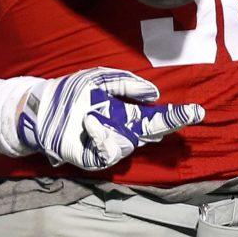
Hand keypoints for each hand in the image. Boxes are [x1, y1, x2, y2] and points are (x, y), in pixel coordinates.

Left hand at [17, 67, 204, 170]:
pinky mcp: (93, 157)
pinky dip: (102, 138)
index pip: (157, 117)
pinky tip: (90, 124)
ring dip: (117, 128)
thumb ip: (126, 84)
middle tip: (191, 113)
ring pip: (130, 142)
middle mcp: (122, 131)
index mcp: (126, 113)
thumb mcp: (98, 79)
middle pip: (152, 132)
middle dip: (170, 123)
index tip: (197, 111)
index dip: (177, 116)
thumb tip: (154, 94)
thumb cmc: (70, 93)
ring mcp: (108, 145)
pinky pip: (108, 153)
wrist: (40, 107)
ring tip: (91, 115)